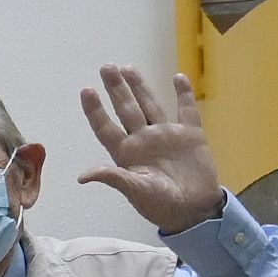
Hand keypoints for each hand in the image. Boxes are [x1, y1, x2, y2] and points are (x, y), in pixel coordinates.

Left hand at [76, 64, 225, 232]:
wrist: (194, 209)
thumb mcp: (136, 192)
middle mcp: (143, 139)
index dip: (95, 110)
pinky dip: (183, 95)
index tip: (86, 90)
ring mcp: (166, 135)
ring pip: (150, 105)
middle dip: (116, 89)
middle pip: (126, 109)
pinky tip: (178, 78)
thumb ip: (114, 178)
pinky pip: (186, 110)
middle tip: (106, 67)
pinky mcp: (190, 135)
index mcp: (126, 153)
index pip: (106, 127)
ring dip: (140, 87)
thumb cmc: (160, 205)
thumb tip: (83, 176)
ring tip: (128, 67)